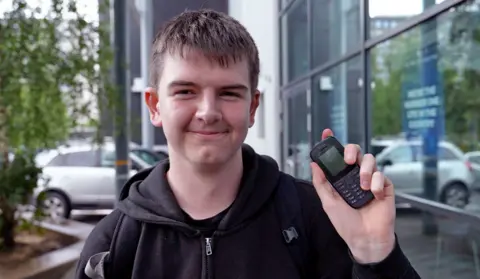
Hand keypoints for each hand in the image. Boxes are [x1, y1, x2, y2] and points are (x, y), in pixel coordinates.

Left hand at [311, 129, 395, 263]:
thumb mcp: (328, 202)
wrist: (365, 238)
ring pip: (370, 159)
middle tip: (348, 160)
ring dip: (365, 170)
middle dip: (352, 149)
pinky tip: (373, 196)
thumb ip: (321, 183)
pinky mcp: (384, 187)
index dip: (332, 143)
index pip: (337, 156)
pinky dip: (375, 183)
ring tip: (361, 186)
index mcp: (341, 178)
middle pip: (356, 151)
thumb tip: (313, 164)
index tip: (326, 133)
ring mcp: (371, 180)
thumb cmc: (346, 223)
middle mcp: (356, 176)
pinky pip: (381, 176)